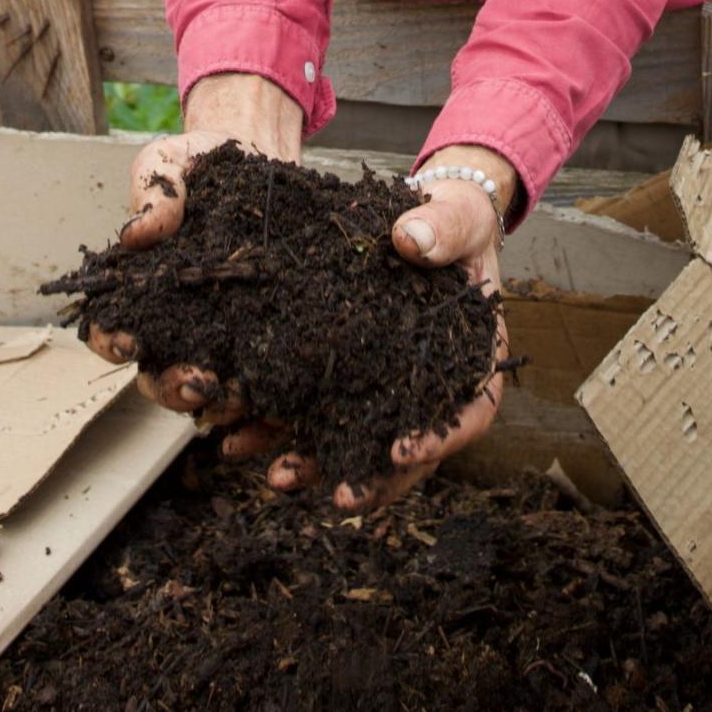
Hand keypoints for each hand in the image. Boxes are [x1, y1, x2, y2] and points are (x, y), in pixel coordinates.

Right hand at [85, 73, 303, 453]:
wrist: (260, 159)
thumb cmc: (201, 164)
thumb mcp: (171, 164)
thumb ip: (155, 192)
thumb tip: (139, 232)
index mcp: (140, 291)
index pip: (110, 329)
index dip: (111, 342)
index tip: (128, 342)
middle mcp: (176, 324)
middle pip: (160, 377)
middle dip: (173, 388)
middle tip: (198, 383)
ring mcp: (223, 333)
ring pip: (211, 389)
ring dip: (220, 402)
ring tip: (240, 395)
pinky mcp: (267, 333)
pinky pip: (264, 375)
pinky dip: (267, 395)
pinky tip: (280, 394)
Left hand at [272, 145, 515, 511]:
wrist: (417, 215)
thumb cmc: (453, 220)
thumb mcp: (459, 216)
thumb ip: (443, 228)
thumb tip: (410, 239)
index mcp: (473, 358)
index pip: (471, 412)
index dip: (442, 437)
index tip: (404, 450)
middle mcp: (427, 384)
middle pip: (410, 449)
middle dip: (372, 476)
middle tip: (340, 496)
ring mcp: (380, 384)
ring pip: (352, 437)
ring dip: (315, 463)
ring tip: (276, 477)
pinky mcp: (339, 372)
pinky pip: (308, 407)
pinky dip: (276, 426)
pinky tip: (237, 435)